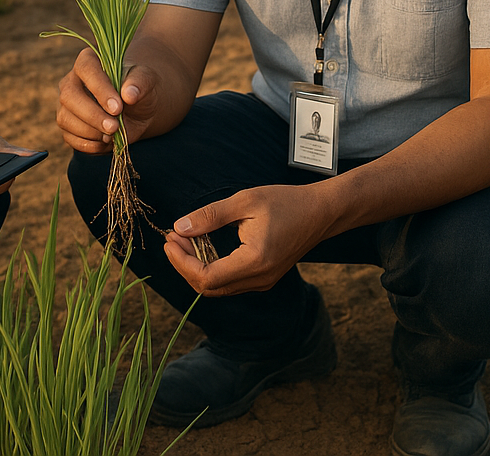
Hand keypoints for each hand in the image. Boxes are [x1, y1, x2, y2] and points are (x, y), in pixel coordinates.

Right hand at [56, 47, 160, 152]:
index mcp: (89, 60)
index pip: (87, 69)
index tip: (118, 108)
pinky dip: (89, 145)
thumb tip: (129, 94)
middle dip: (92, 115)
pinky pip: (69, 137)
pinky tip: (106, 143)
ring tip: (114, 135)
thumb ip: (140, 83)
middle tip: (114, 127)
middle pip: (69, 96)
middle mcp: (72, 80)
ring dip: (91, 132)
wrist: (139, 109)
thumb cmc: (139, 89)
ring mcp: (66, 104)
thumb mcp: (147, 81)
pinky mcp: (67, 124)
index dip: (100, 89)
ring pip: (65, 118)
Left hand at [163, 184, 333, 296]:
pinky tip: (203, 246)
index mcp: (254, 262)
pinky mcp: (264, 277)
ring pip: (219, 288)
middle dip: (184, 265)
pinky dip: (211, 268)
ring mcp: (263, 281)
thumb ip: (210, 216)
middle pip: (209, 288)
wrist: (320, 211)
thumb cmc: (285, 201)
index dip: (181, 262)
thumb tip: (179, 228)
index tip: (169, 239)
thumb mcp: (244, 202)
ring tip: (183, 240)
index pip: (206, 277)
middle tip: (172, 238)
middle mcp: (259, 279)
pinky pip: (230, 282)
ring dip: (196, 267)